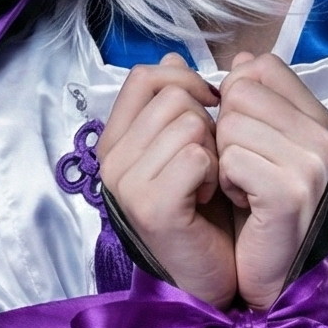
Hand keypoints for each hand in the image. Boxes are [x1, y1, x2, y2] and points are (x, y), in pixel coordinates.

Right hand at [96, 55, 236, 304]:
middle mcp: (111, 160)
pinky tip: (210, 197)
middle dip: (206, 122)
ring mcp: (126, 184)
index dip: (184, 79)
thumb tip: (172, 55)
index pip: (144, 77)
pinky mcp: (152, 207)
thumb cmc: (204, 211)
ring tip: (208, 182)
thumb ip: (177, 104)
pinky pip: (197, 156)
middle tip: (208, 163)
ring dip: (214, 151)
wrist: (212, 273)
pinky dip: (216, 174)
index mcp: (116, 141)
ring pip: (189, 123)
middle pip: (172, 96)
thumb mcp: (189, 147)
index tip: (209, 106)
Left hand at [214, 55, 327, 310]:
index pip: (261, 66)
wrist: (271, 270)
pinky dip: (225, 182)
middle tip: (242, 168)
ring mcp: (310, 163)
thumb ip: (254, 99)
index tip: (245, 136)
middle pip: (240, 92)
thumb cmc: (258, 206)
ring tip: (244, 187)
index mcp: (317, 117)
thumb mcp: (259, 143)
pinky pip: (231, 158)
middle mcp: (322, 136)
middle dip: (225, 131)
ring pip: (230, 124)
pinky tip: (244, 202)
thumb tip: (242, 59)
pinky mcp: (290, 191)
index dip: (236, 97)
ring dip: (223, 159)